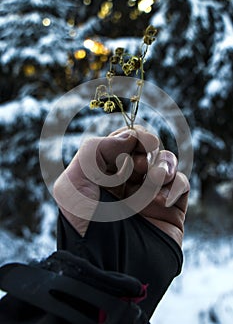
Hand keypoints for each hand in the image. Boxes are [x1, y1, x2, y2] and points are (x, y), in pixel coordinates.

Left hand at [53, 126, 189, 245]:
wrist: (109, 267)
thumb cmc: (86, 226)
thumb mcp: (73, 184)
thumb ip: (94, 150)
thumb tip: (128, 137)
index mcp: (105, 174)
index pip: (124, 141)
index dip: (130, 135)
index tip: (131, 143)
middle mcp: (128, 181)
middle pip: (148, 148)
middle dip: (147, 149)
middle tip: (138, 166)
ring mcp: (150, 194)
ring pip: (167, 162)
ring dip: (163, 165)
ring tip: (154, 179)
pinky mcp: (170, 208)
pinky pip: (182, 184)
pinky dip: (175, 185)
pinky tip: (162, 200)